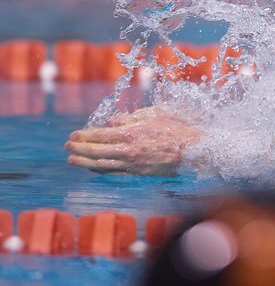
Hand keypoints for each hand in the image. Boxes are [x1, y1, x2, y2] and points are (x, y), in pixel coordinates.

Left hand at [65, 107, 201, 175]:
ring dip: (84, 162)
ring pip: (102, 164)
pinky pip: (114, 172)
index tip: (73, 135)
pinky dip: (101, 170)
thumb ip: (131, 118)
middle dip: (79, 149)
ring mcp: (132, 163)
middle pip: (96, 151)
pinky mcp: (138, 173)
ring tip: (72, 161)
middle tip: (67, 147)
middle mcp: (129, 149)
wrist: (192, 151)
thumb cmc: (176, 129)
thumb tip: (112, 121)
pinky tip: (93, 169)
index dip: (84, 135)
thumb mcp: (154, 115)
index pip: (100, 134)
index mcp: (131, 132)